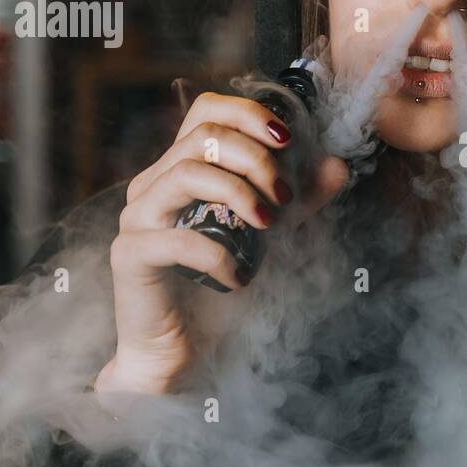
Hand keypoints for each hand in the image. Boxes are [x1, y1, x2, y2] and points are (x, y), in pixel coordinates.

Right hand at [99, 91, 347, 394]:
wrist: (185, 354)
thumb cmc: (223, 289)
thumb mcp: (272, 237)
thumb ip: (300, 201)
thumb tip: (336, 165)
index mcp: (182, 169)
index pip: (206, 111)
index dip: (248, 114)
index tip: (288, 140)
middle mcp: (154, 185)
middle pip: (203, 137)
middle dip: (256, 159)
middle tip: (285, 197)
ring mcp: (138, 218)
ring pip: (187, 174)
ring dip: (240, 195)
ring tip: (268, 228)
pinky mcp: (130, 256)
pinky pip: (177, 239)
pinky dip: (219, 256)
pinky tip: (238, 279)